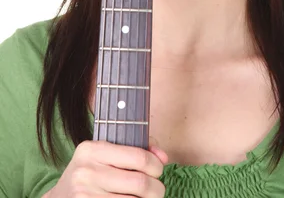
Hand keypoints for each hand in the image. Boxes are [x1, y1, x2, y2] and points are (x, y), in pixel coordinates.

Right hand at [43, 138, 168, 196]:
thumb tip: (163, 156)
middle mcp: (87, 172)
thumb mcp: (105, 154)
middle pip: (140, 183)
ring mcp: (85, 195)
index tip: (158, 170)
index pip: (139, 157)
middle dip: (156, 189)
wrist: (60, 197)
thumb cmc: (90, 173)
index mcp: (92, 149)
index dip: (156, 166)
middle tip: (157, 190)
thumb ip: (136, 148)